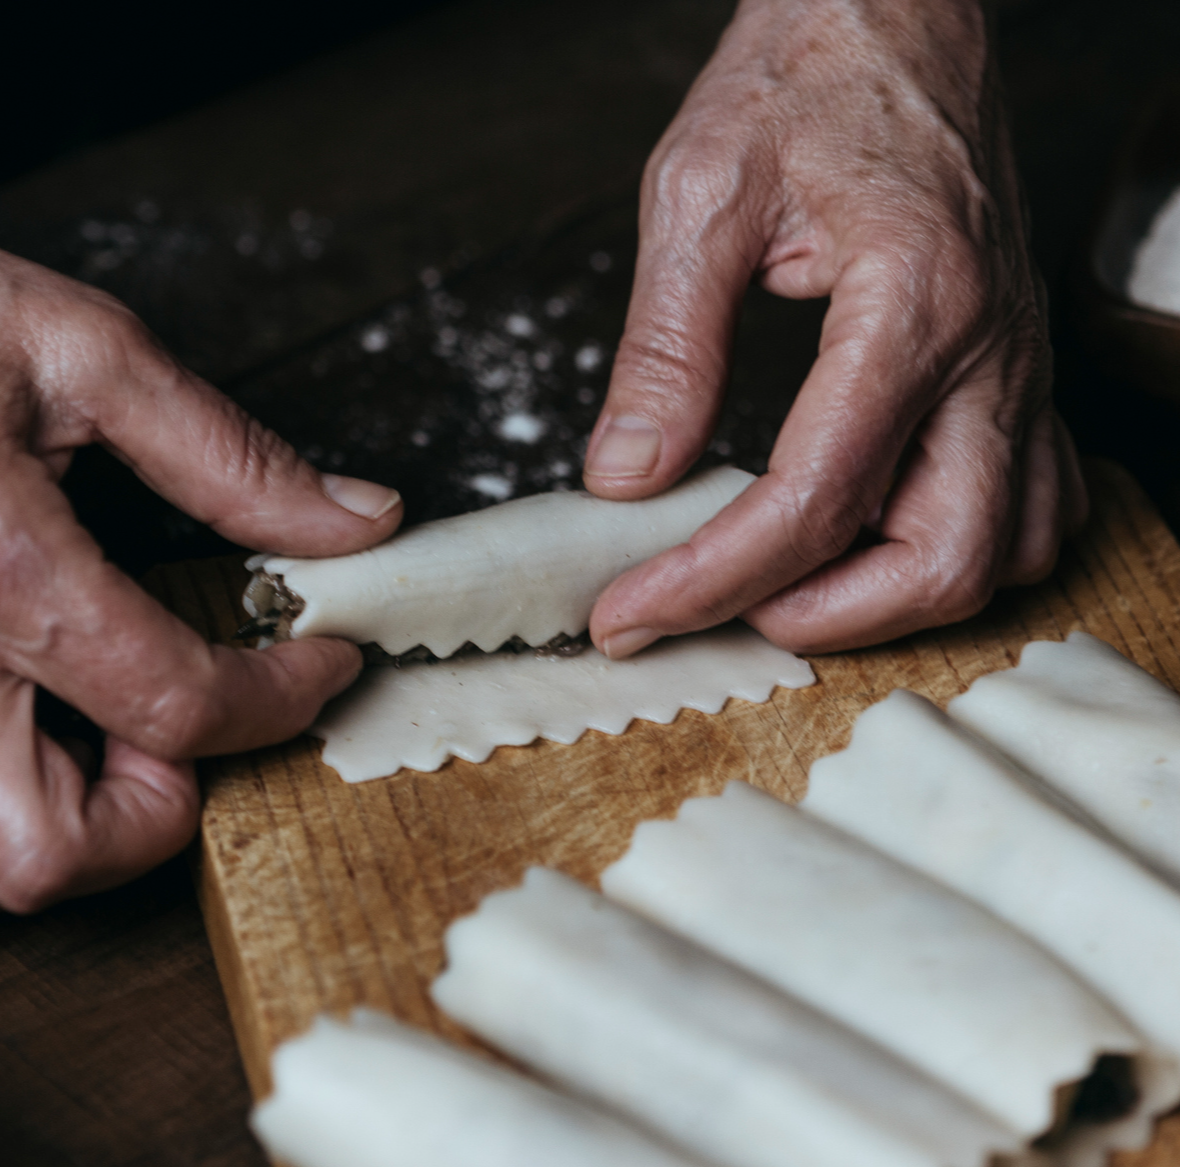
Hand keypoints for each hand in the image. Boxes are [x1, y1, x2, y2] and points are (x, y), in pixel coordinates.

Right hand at [0, 138, 401, 911]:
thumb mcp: (87, 348)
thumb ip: (233, 457)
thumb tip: (352, 521)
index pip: (169, 702)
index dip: (278, 702)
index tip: (313, 665)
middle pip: (38, 853)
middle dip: (148, 823)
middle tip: (179, 738)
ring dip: (48, 842)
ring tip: (93, 751)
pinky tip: (9, 753)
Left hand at [584, 0, 1084, 657]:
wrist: (898, 15)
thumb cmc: (806, 78)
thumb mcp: (699, 196)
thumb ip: (664, 350)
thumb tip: (627, 480)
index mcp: (912, 304)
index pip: (811, 500)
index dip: (708, 580)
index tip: (626, 613)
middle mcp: (988, 354)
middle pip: (938, 561)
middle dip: (817, 618)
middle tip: (712, 609)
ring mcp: (1019, 371)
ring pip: (996, 554)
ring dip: (886, 602)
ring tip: (781, 587)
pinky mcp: (1020, 376)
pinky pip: (1028, 510)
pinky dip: (947, 556)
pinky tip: (869, 542)